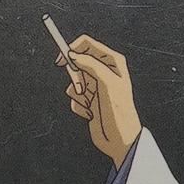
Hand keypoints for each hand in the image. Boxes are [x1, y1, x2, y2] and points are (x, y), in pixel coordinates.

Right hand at [55, 34, 141, 168]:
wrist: (120, 139)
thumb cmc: (120, 112)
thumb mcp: (107, 83)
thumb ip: (90, 65)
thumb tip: (73, 55)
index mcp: (113, 62)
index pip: (87, 45)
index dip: (72, 49)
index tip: (63, 59)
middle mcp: (104, 72)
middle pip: (77, 62)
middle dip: (75, 76)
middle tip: (82, 88)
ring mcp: (95, 86)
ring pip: (73, 81)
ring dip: (78, 94)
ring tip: (91, 104)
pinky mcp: (88, 99)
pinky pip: (73, 97)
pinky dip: (79, 105)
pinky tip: (91, 112)